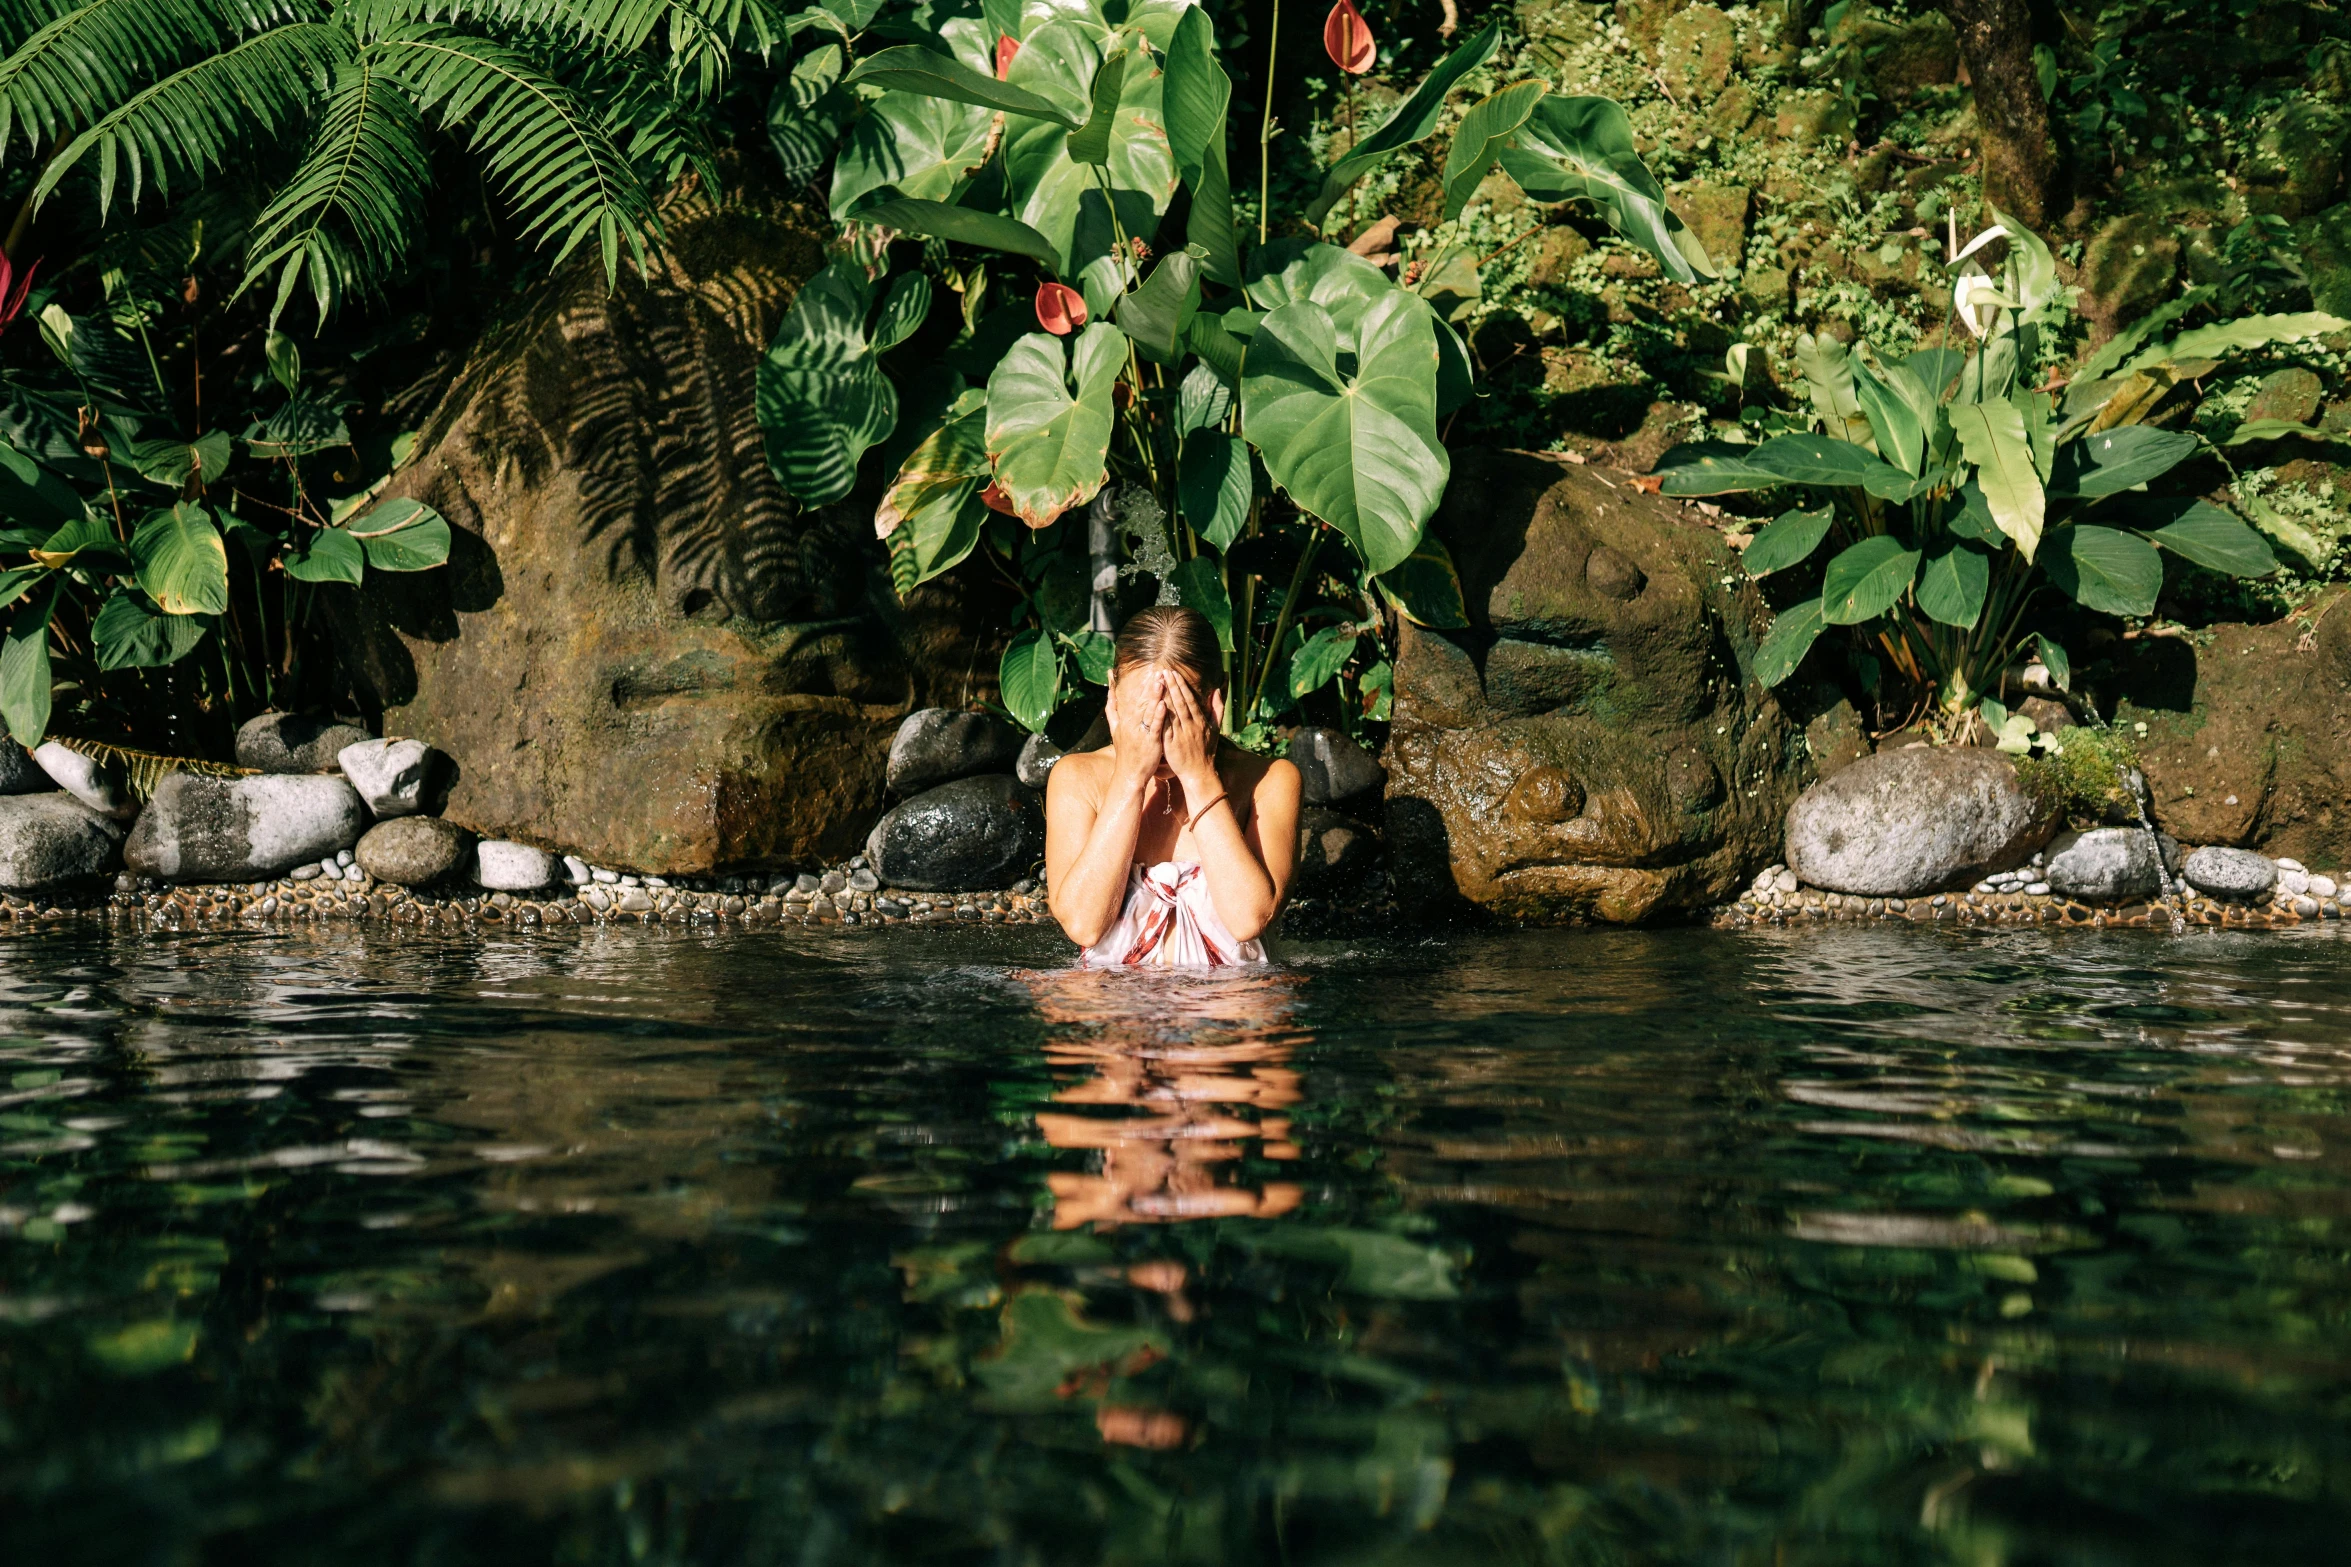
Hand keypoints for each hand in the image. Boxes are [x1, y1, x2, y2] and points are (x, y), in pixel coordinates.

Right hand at [1109, 668, 1165, 786]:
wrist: (1129, 774)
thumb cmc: (1126, 752)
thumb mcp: (1115, 730)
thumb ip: (1112, 711)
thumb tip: (1109, 693)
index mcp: (1124, 721)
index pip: (1126, 698)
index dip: (1128, 685)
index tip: (1120, 670)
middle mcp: (1131, 725)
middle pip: (1139, 702)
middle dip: (1147, 686)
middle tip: (1155, 670)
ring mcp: (1140, 733)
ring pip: (1148, 711)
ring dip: (1154, 695)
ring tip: (1160, 681)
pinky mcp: (1150, 742)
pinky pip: (1155, 726)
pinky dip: (1159, 715)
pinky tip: (1163, 704)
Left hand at [1162, 676, 1217, 792]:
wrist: (1199, 773)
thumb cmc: (1207, 750)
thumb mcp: (1216, 728)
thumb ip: (1218, 708)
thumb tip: (1218, 689)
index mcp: (1200, 721)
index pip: (1189, 700)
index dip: (1181, 686)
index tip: (1174, 673)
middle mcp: (1191, 726)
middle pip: (1180, 702)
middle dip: (1172, 686)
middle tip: (1164, 672)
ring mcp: (1180, 734)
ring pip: (1172, 712)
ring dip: (1164, 696)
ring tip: (1157, 683)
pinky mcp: (1171, 744)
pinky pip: (1164, 727)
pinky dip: (1159, 716)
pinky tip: (1153, 705)